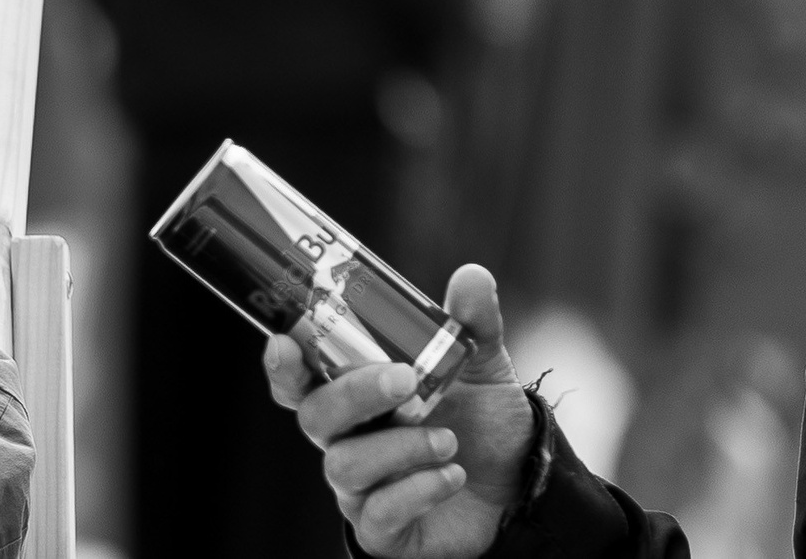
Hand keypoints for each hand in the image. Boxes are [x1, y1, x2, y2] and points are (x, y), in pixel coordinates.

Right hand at [265, 264, 534, 558]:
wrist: (522, 488)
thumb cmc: (484, 423)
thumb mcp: (481, 366)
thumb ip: (471, 323)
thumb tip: (471, 275)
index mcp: (356, 394)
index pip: (299, 380)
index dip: (282, 365)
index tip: (285, 343)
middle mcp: (349, 439)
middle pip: (315, 416)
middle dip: (353, 394)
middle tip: (403, 381)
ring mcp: (361, 488)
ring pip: (345, 465)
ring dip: (398, 446)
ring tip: (448, 440)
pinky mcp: (383, 530)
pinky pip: (377, 514)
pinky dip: (415, 490)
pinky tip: (451, 475)